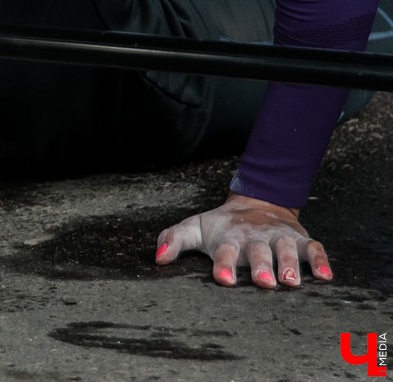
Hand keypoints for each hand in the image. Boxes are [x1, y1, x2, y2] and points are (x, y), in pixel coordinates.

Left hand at [154, 194, 333, 287]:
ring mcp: (279, 239)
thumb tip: (158, 258)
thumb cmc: (221, 226)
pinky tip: (326, 277)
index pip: (224, 252)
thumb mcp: (194, 228)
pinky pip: (315, 250)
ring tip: (291, 281)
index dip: (223, 265)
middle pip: (259, 253)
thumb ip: (174, 240)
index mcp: (228, 239)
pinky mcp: (300, 240)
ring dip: (290, 265)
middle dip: (261, 267)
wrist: (256, 202)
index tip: (223, 279)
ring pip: (287, 251)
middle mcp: (255, 239)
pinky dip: (321, 261)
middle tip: (264, 282)